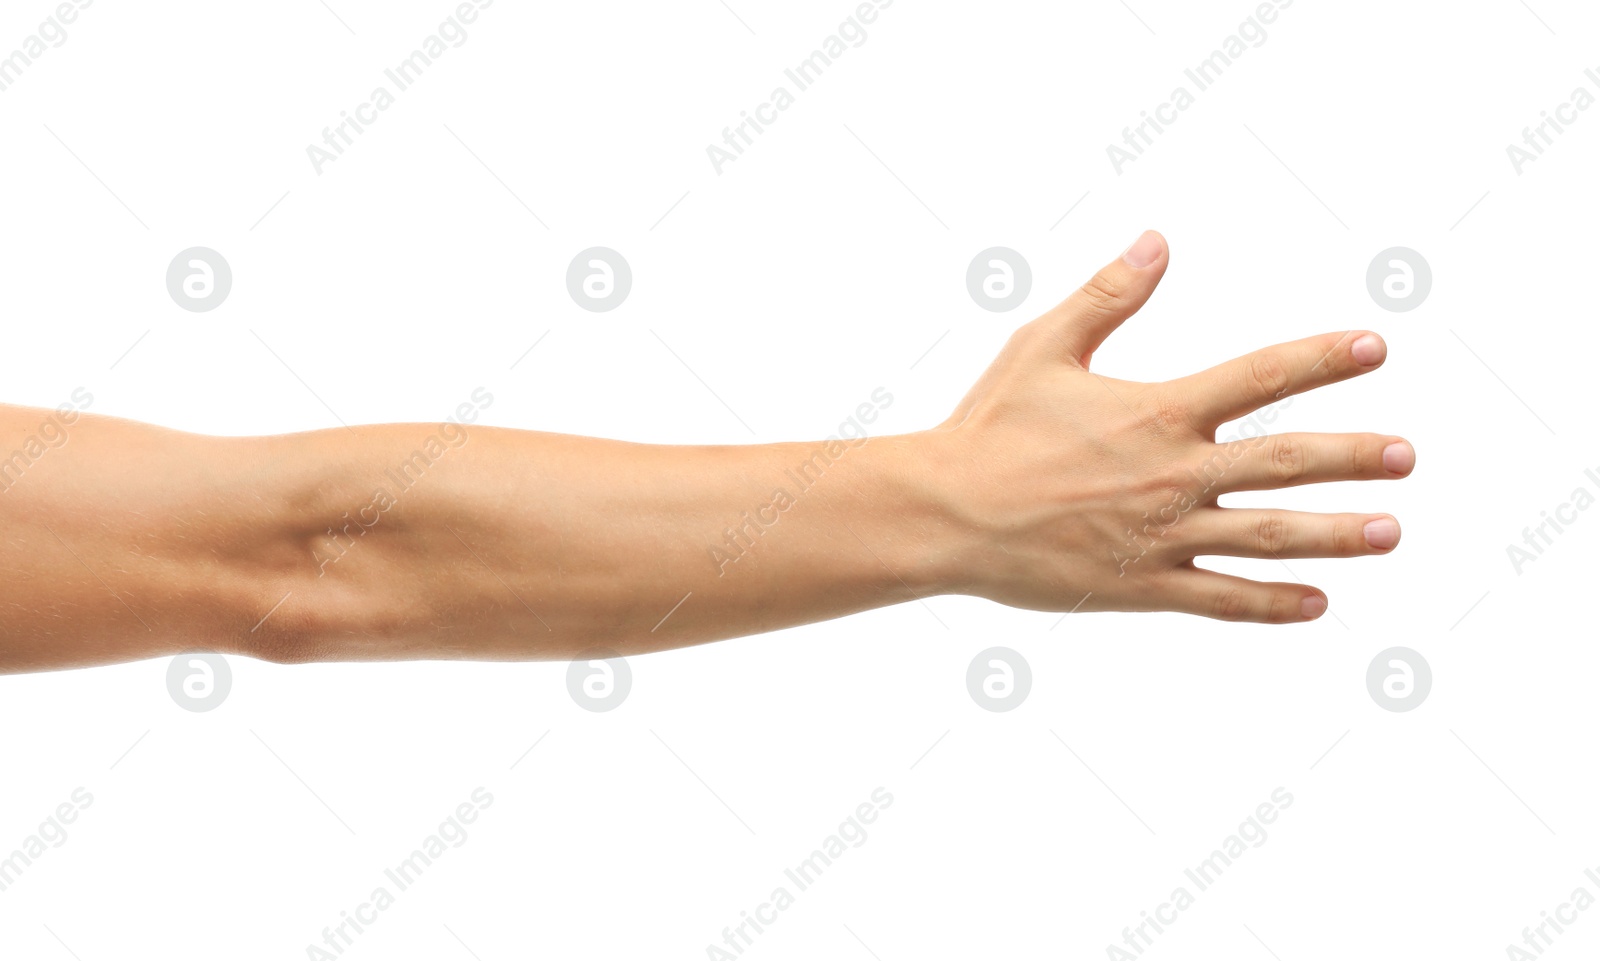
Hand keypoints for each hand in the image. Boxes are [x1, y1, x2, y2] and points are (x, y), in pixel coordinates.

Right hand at [921, 230, 1413, 622]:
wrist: (945, 513)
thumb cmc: (989, 426)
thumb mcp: (1044, 346)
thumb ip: (1110, 295)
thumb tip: (1160, 239)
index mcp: (1157, 411)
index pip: (1261, 377)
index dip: (1322, 359)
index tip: (1374, 350)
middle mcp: (1172, 474)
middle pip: (1285, 463)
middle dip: (1352, 457)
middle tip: (1405, 456)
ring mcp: (1160, 536)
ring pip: (1267, 536)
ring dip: (1334, 535)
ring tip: (1387, 532)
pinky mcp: (1140, 587)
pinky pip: (1220, 600)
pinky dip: (1272, 603)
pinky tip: (1317, 603)